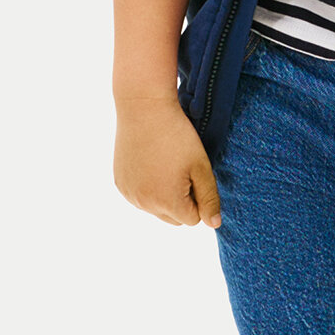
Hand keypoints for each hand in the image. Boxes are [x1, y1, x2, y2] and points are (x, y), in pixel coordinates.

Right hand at [113, 93, 221, 228]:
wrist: (144, 110)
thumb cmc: (178, 136)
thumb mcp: (201, 167)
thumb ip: (209, 199)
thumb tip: (214, 224)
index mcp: (168, 203)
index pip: (193, 219)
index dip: (198, 197)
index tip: (194, 174)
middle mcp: (145, 204)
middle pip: (174, 218)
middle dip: (182, 201)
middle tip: (181, 169)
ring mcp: (129, 194)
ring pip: (155, 208)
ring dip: (164, 196)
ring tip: (165, 164)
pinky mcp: (120, 183)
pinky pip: (139, 197)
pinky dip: (147, 187)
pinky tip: (150, 163)